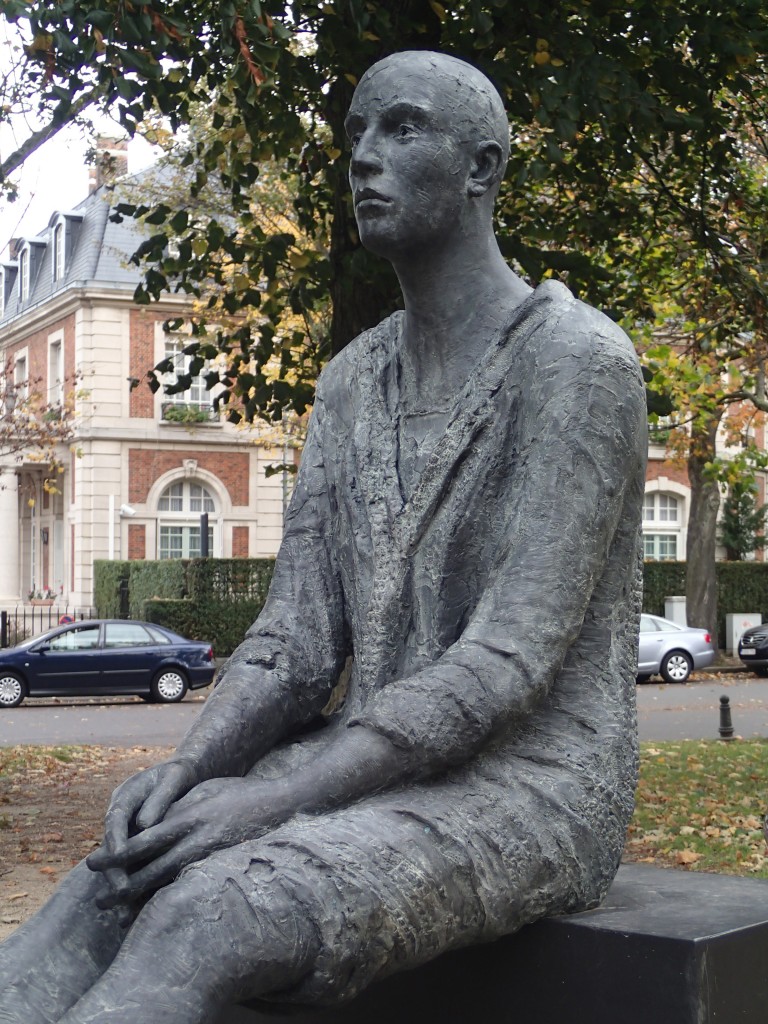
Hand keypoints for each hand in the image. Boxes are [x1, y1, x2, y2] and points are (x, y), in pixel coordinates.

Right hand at [87, 759, 198, 910]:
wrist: (184, 775)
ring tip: (124, 914)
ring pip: (120, 863)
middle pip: (113, 846)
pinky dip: (136, 887)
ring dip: (122, 886)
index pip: (116, 818)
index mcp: (125, 795)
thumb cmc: (180, 774)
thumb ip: (159, 798)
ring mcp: (126, 833)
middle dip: (115, 871)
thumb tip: (144, 824)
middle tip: (120, 892)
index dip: (115, 838)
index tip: (117, 855)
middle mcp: (121, 816)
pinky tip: (138, 912)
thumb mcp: (173, 778)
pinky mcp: (137, 847)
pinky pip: (134, 868)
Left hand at [90, 778, 281, 905]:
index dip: (118, 855)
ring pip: (169, 885)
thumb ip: (180, 807)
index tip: (93, 864)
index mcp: (191, 817)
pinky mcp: (223, 870)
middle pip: (153, 869)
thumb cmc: (241, 793)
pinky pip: (190, 890)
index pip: (145, 839)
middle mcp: (198, 840)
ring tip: (119, 916)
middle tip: (98, 902)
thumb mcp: (207, 790)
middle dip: (123, 886)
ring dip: (142, 901)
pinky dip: (168, 902)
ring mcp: (212, 858)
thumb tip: (150, 825)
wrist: (283, 804)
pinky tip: (154, 913)